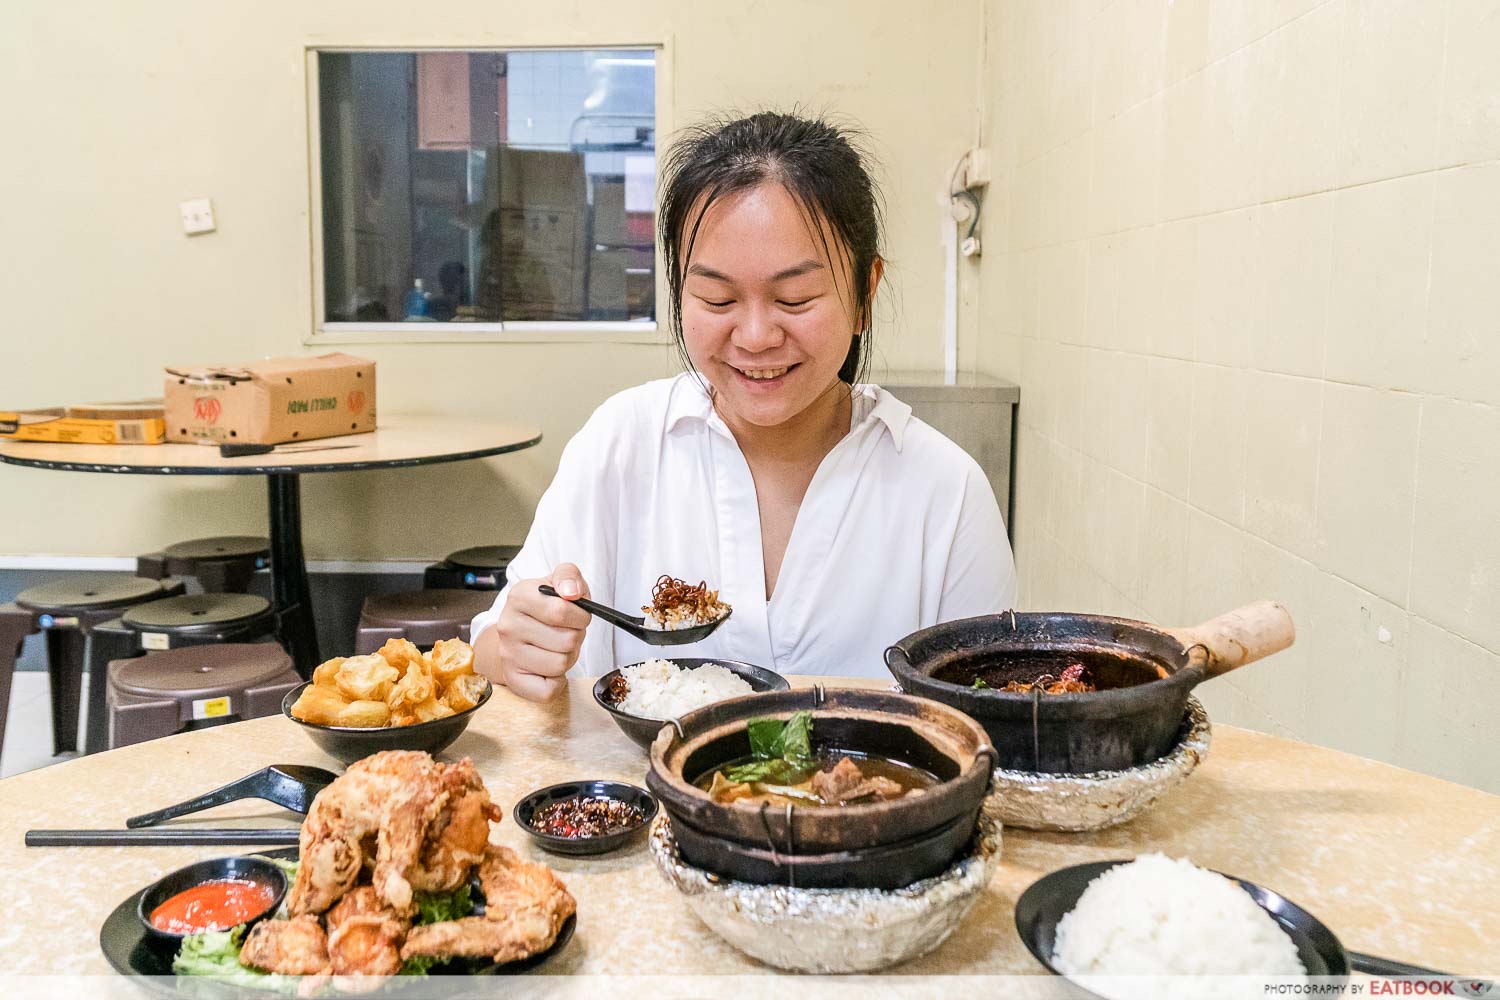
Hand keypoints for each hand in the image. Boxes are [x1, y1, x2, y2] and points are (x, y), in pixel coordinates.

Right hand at [480, 563, 591, 702]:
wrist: (517, 631)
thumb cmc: (545, 607)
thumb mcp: (559, 582)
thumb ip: (569, 576)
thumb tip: (571, 592)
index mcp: (519, 596)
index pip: (562, 611)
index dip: (580, 616)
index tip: (577, 615)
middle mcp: (508, 626)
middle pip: (566, 641)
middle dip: (575, 637)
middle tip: (565, 632)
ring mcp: (508, 654)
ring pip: (560, 665)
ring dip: (568, 658)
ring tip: (556, 647)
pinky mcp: (513, 680)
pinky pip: (549, 690)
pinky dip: (557, 682)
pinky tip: (549, 667)